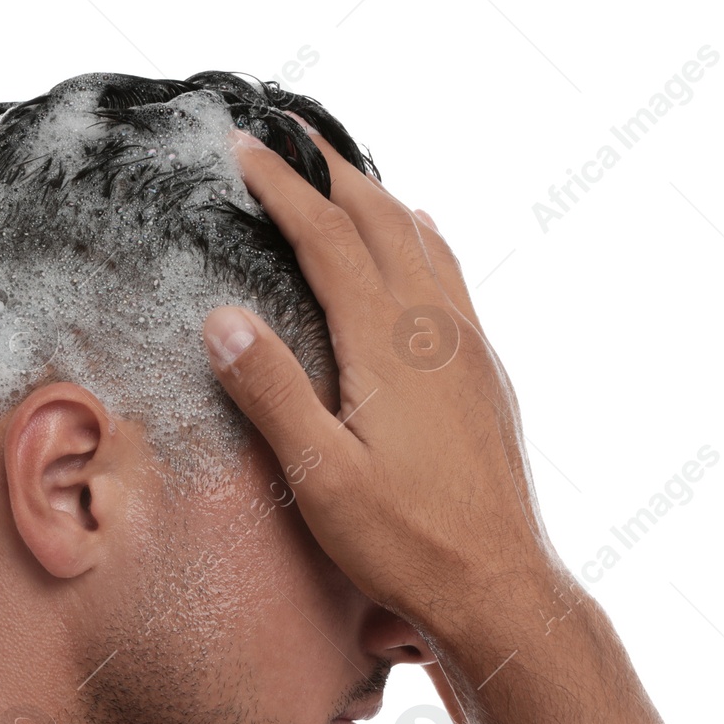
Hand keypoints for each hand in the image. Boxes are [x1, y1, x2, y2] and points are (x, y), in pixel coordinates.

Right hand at [201, 125, 562, 636]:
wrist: (499, 585)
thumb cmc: (408, 542)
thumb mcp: (321, 476)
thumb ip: (272, 392)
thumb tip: (223, 318)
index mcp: (390, 343)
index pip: (330, 237)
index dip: (285, 187)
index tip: (244, 147)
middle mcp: (437, 329)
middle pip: (382, 219)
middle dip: (330, 171)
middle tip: (286, 137)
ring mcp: (469, 347)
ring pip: (423, 240)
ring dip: (377, 198)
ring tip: (341, 175)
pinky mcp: (484, 373)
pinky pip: (451, 275)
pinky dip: (419, 238)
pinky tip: (417, 242)